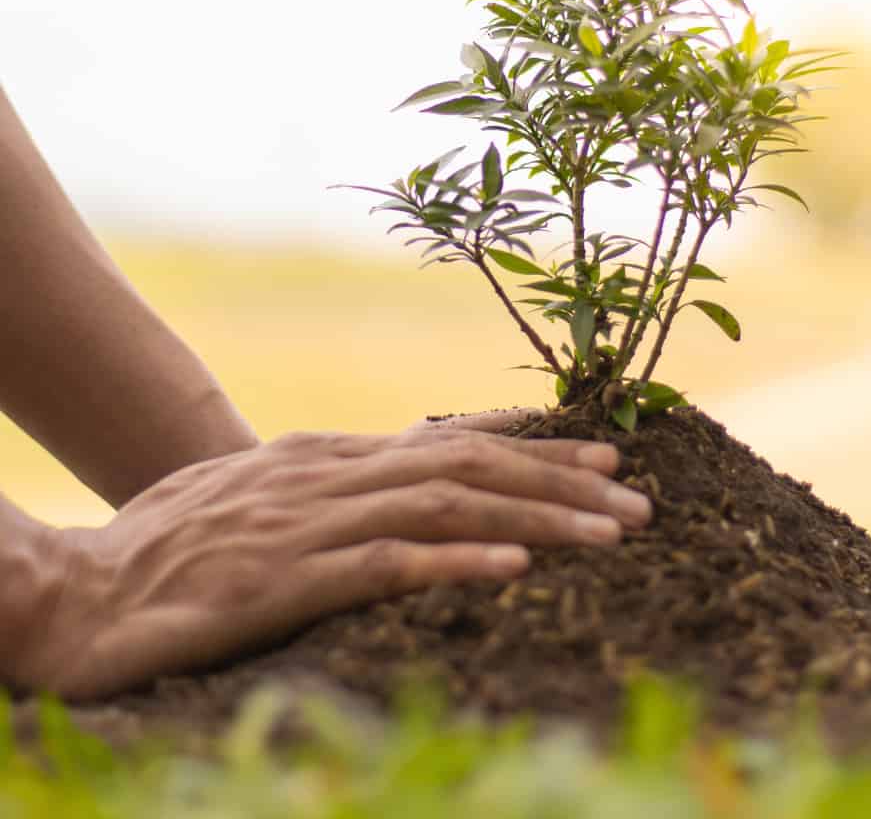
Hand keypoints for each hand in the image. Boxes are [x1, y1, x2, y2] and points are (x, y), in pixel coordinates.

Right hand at [20, 417, 649, 699]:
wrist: (72, 592)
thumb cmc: (166, 547)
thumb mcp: (258, 495)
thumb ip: (329, 485)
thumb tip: (397, 476)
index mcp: (324, 456)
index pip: (447, 442)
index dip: (532, 448)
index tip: (602, 456)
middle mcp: (326, 475)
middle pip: (467, 465)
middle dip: (560, 480)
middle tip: (636, 498)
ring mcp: (306, 526)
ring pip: (445, 504)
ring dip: (535, 516)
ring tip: (610, 532)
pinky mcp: (282, 584)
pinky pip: (385, 564)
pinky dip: (455, 559)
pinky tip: (515, 567)